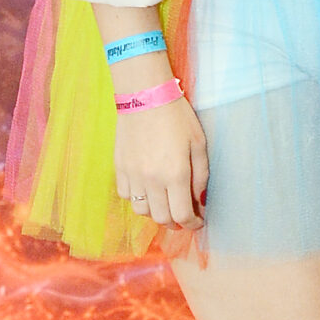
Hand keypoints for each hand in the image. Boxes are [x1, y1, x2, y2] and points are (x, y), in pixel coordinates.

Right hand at [113, 95, 208, 229]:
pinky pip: (127, 196)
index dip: (192, 224)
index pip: (183, 215)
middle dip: (176, 222)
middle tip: (184, 216)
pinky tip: (148, 190)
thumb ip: (200, 176)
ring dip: (156, 213)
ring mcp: (133, 175)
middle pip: (162, 218)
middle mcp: (152, 180)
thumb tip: (200, 201)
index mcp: (175, 174)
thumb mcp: (198, 144)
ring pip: (142, 211)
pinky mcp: (119, 168)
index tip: (197, 222)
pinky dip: (138, 200)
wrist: (144, 95)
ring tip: (165, 204)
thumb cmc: (176, 116)